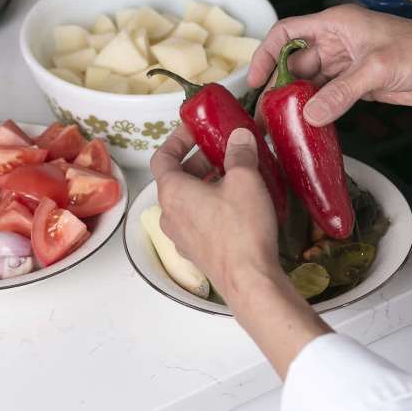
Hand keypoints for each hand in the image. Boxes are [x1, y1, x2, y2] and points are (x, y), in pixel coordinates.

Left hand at [151, 125, 279, 300]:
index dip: (177, 139)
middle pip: (175, 179)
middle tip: (221, 151)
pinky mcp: (197, 253)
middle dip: (198, 161)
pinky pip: (197, 221)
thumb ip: (240, 153)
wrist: (249, 280)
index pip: (162, 157)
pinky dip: (210, 207)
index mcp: (172, 192)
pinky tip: (236, 206)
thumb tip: (239, 136)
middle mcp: (170, 215)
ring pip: (187, 202)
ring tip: (233, 176)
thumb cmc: (241, 228)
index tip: (195, 130)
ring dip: (205, 185)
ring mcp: (181, 237)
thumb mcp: (245, 180)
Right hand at [248, 4, 411, 125]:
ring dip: (297, 103)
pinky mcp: (357, 86)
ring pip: (310, 84)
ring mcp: (346, 66)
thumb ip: (342, 92)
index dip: (267, 54)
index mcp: (337, 24)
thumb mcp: (377, 68)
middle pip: (295, 63)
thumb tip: (311, 114)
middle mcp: (337, 43)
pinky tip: (308, 126)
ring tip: (283, 125)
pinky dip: (317, 111)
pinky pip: (328, 98)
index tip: (256, 80)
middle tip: (267, 114)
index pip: (288, 33)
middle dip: (279, 87)